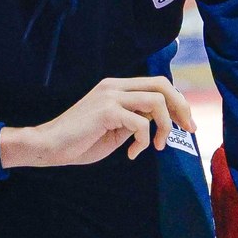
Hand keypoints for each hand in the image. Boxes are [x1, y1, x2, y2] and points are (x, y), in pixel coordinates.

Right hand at [0, 76, 195, 167]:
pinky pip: (140, 123)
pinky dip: (143, 141)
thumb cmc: (80, 141)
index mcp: (116, 87)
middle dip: (181, 107)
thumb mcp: (115, 128)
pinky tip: (132, 154)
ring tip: (157, 147)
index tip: (186, 124)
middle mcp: (114, 86)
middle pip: (162, 85)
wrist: (49, 146)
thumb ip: (135, 119)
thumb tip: (159, 120)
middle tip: (187, 129)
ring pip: (156, 101)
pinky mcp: (106, 111)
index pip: (157, 84)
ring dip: (164, 126)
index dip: (178, 102)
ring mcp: (110, 96)